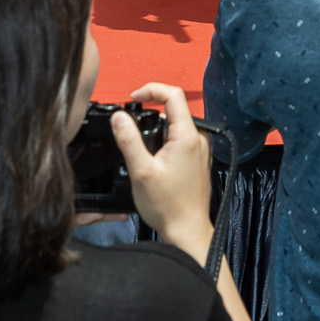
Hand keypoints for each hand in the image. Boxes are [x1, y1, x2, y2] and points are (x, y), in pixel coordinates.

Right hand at [116, 82, 215, 259]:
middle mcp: (199, 139)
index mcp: (188, 136)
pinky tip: (152, 160)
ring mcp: (200, 150)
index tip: (133, 97)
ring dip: (157, 129)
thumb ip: (129, 141)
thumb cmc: (167, 206)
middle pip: (175, 110)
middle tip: (130, 126)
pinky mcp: (198, 160)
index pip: (173, 94)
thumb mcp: (141, 171)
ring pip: (176, 126)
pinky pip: (181, 140)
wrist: (187, 231)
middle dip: (151, 111)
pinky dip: (164, 141)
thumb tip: (119, 116)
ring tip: (139, 148)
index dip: (152, 89)